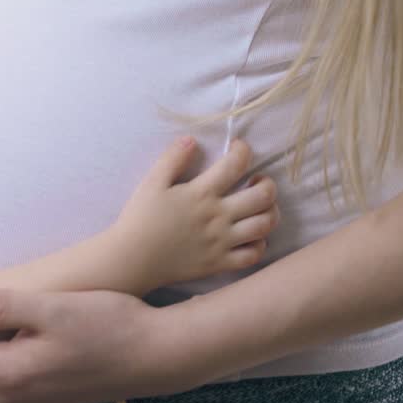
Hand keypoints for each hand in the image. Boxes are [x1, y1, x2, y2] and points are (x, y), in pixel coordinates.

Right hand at [111, 137, 278, 291]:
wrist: (132, 259)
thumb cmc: (139, 219)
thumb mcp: (151, 183)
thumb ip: (172, 159)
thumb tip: (191, 140)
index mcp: (201, 193)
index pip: (235, 164)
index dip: (243, 150)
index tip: (239, 148)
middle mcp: (218, 216)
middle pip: (263, 196)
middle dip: (267, 184)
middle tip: (257, 181)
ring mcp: (222, 241)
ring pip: (265, 225)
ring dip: (270, 212)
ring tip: (260, 207)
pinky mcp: (220, 262)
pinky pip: (254, 254)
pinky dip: (259, 244)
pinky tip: (250, 236)